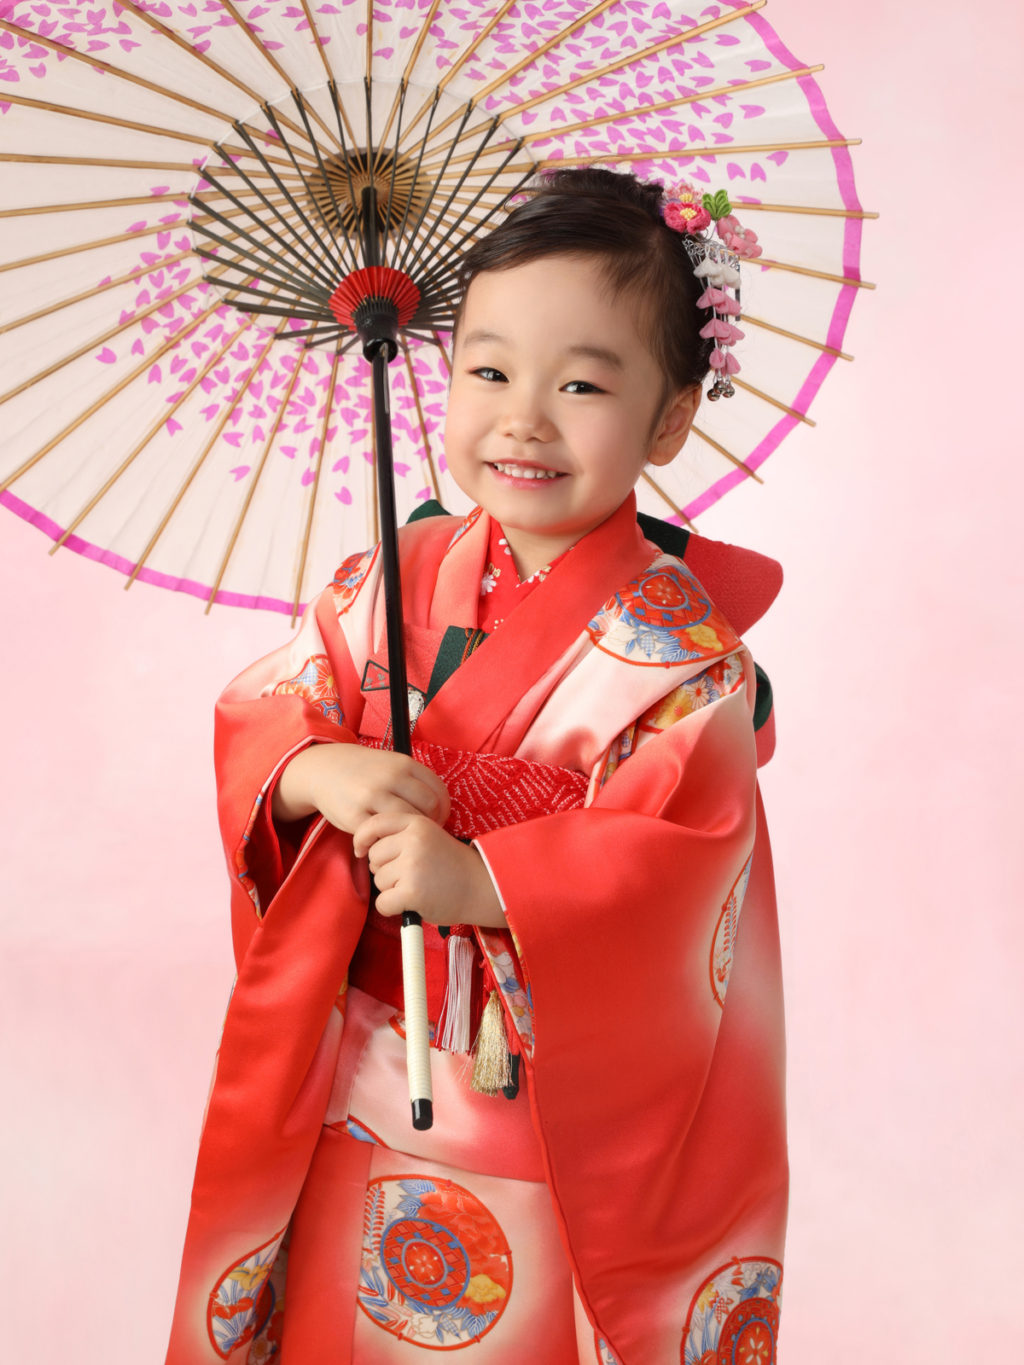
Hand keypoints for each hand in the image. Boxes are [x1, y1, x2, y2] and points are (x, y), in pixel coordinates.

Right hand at [272, 742, 449, 833]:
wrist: (324, 770)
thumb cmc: (365, 771)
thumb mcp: (391, 764)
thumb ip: (414, 780)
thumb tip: (441, 808)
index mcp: (404, 764)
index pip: (438, 791)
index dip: (443, 810)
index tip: (437, 819)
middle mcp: (391, 778)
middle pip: (428, 807)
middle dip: (429, 823)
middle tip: (420, 832)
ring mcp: (373, 796)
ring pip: (406, 822)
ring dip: (409, 835)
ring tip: (403, 839)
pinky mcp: (355, 815)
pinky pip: (381, 835)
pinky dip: (384, 842)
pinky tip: (382, 842)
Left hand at [354, 811, 506, 928]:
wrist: (481, 887)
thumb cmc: (452, 866)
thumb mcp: (428, 837)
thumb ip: (401, 835)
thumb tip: (364, 846)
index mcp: (417, 823)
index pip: (375, 824)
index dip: (362, 838)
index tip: (361, 850)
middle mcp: (413, 840)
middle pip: (374, 857)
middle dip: (385, 870)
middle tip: (411, 875)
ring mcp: (412, 866)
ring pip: (378, 881)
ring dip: (392, 890)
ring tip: (418, 886)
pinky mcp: (412, 891)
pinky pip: (383, 903)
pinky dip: (392, 908)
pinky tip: (411, 903)